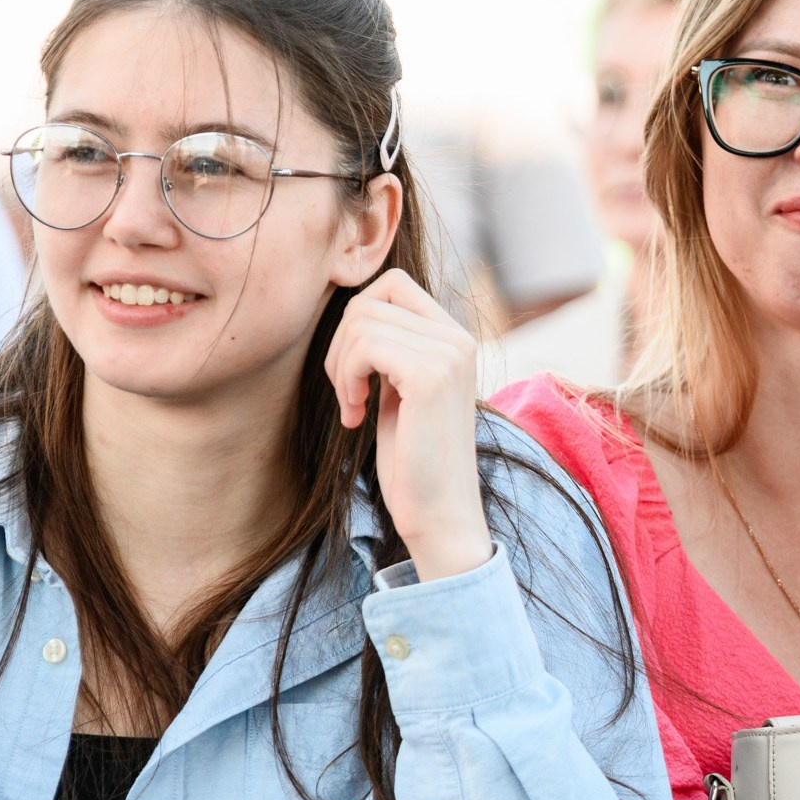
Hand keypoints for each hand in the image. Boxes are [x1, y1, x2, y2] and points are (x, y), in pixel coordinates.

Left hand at [324, 270, 491, 581]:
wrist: (439, 513)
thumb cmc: (414, 460)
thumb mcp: (400, 390)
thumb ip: (390, 348)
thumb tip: (353, 311)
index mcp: (455, 338)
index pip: (391, 285)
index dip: (358, 320)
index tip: (357, 371)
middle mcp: (459, 338)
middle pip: (368, 301)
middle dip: (341, 346)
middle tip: (348, 394)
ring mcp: (449, 354)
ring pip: (361, 321)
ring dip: (341, 367)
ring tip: (354, 407)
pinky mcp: (431, 375)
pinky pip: (365, 346)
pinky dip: (347, 379)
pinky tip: (357, 415)